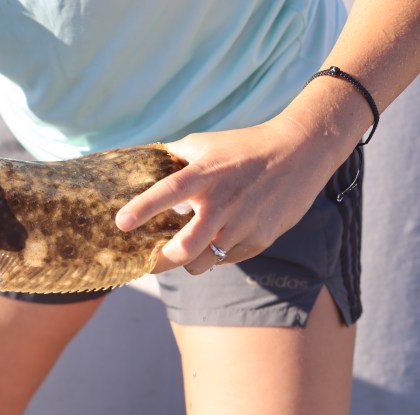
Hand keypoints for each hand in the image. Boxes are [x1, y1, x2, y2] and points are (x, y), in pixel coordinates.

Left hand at [116, 117, 344, 273]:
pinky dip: (214, 256)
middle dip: (160, 262)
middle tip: (148, 262)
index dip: (143, 207)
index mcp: (205, 175)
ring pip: (202, 263)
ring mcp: (242, 225)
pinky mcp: (259, 240)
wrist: (301, 153)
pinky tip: (216, 241)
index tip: (121, 223)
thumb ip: (174, 157)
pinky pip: (225, 260)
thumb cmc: (244, 147)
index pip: (170, 191)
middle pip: (184, 248)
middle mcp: (222, 203)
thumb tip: (141, 164)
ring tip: (184, 251)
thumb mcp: (205, 144)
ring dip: (188, 262)